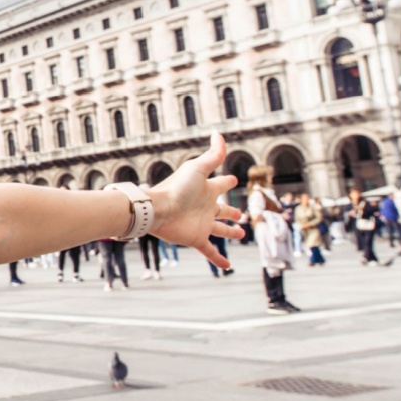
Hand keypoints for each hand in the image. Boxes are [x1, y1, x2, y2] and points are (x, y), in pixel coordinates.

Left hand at [147, 133, 243, 269]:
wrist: (158, 210)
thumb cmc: (176, 188)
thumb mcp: (198, 168)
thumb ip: (213, 154)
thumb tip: (220, 133)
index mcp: (206, 190)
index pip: (220, 184)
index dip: (227, 181)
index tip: (233, 179)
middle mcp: (205, 207)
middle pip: (222, 209)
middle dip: (232, 211)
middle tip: (241, 213)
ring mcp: (202, 223)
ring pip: (220, 230)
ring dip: (230, 232)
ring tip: (241, 234)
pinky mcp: (196, 238)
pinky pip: (210, 251)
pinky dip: (218, 259)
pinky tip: (228, 267)